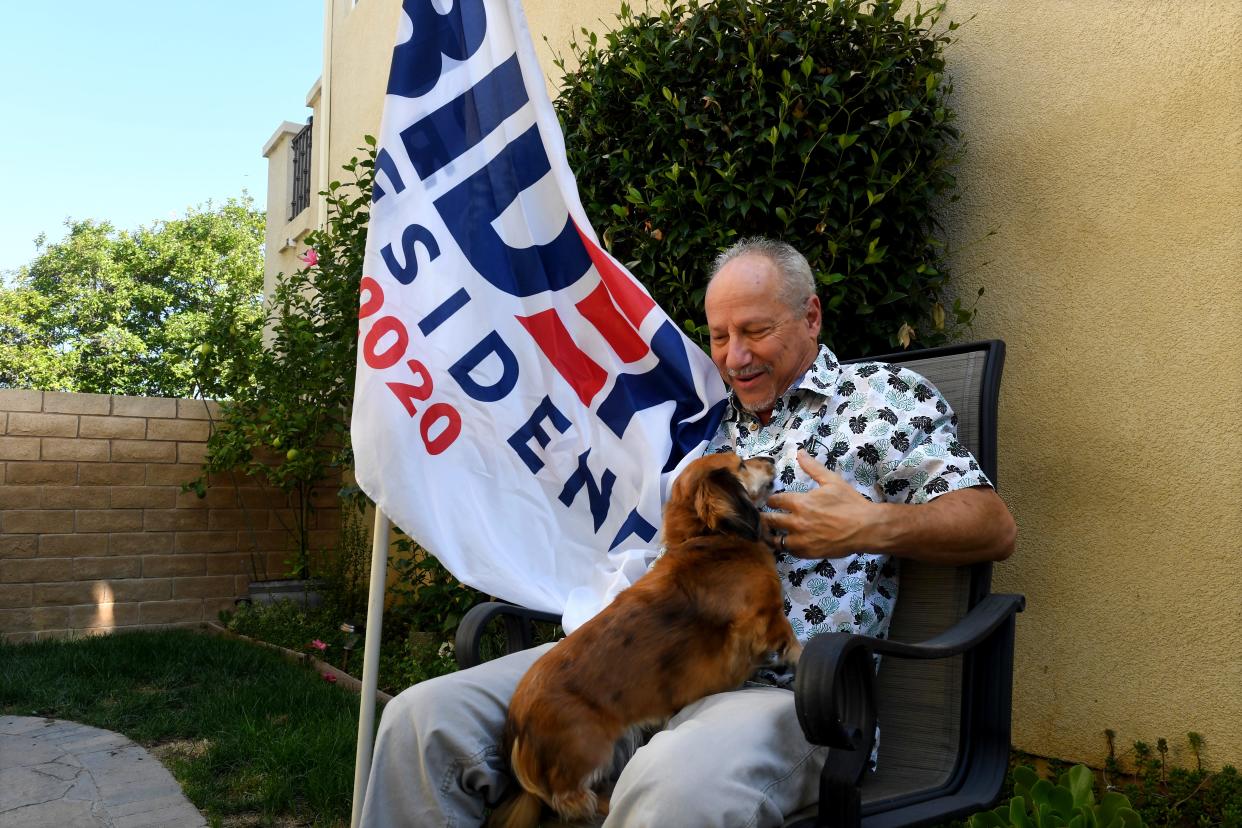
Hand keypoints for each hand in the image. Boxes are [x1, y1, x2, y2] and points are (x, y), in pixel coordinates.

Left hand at [762, 450, 881, 558]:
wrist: (866, 528)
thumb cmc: (850, 503)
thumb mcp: (832, 481)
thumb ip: (812, 467)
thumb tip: (799, 452)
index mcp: (800, 503)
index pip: (774, 501)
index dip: (771, 500)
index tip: (771, 501)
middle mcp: (797, 522)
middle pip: (770, 520)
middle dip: (766, 517)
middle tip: (764, 517)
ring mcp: (802, 540)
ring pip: (775, 540)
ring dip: (772, 535)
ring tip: (770, 532)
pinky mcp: (808, 553)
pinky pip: (789, 552)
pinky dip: (786, 547)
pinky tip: (788, 543)